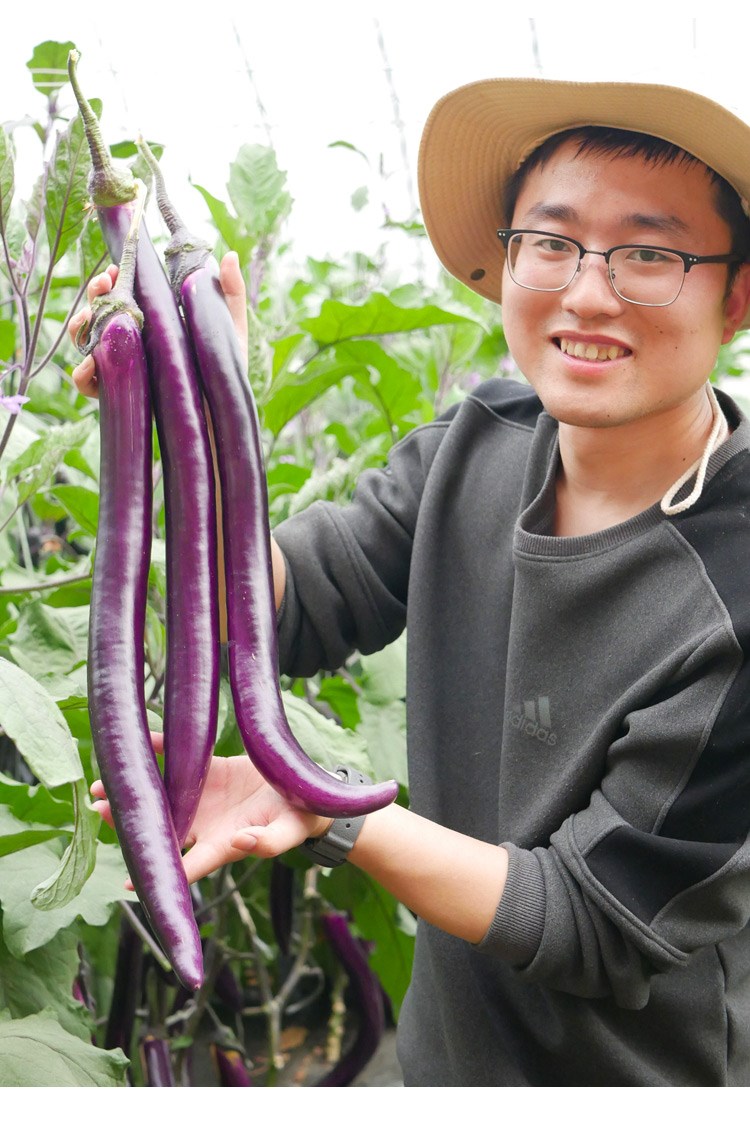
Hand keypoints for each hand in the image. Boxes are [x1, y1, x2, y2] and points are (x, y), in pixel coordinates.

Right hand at [69, 251, 248, 397]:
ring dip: (81, 326)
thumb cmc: (226, 369)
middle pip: (101, 310)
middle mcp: (134, 339)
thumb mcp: (231, 328)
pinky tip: (89, 366)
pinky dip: (83, 374)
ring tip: (88, 320)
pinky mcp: (122, 394)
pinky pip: (91, 384)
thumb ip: (231, 292)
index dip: (114, 279)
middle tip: (103, 285)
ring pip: (88, 340)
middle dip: (95, 294)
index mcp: (154, 318)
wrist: (224, 411)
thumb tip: (229, 254)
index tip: (115, 269)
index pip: (125, 291)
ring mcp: (125, 365)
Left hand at [90, 735, 331, 886]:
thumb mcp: (289, 834)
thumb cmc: (299, 821)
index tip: (130, 883)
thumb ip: (267, 844)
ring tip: (101, 788)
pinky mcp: (209, 772)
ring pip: (161, 798)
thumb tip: (238, 843)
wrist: (306, 793)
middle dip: (130, 825)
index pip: (186, 864)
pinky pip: (178, 763)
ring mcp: (203, 798)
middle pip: (161, 830)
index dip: (161, 872)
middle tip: (100, 812)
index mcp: (221, 844)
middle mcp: (204, 825)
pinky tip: (140, 744)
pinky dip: (160, 752)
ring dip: (134, 793)